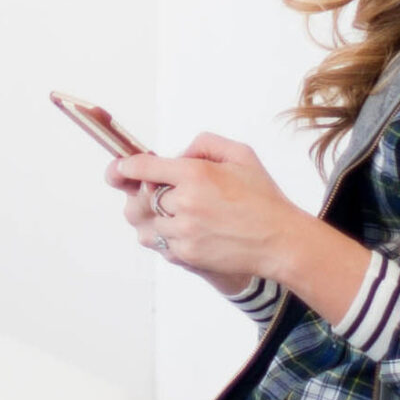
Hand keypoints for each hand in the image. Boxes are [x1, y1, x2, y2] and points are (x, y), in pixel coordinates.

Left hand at [110, 134, 369, 317]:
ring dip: (153, 217)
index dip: (125, 166)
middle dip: (142, 193)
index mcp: (194, 174)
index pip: (141, 168)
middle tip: (155, 191)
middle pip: (139, 198)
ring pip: (146, 224)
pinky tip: (184, 230)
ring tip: (175, 213)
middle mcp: (184, 203)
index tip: (119, 168)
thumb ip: (204, 144)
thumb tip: (178, 153)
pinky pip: (159, 245)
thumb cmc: (263, 197)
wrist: (280, 241)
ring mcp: (184, 232)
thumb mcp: (240, 154)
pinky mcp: (187, 255)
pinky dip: (164, 237)